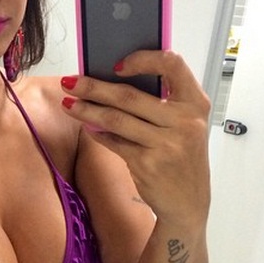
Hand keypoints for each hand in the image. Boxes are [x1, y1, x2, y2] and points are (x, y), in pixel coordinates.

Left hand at [61, 50, 210, 229]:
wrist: (189, 203)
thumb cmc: (182, 158)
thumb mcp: (184, 126)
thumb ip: (160, 104)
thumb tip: (111, 83)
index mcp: (195, 104)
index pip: (172, 65)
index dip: (142, 59)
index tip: (116, 65)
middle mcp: (184, 121)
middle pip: (129, 95)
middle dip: (93, 87)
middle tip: (70, 82)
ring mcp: (166, 143)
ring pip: (116, 119)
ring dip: (87, 110)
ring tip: (68, 103)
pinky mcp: (148, 164)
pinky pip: (114, 142)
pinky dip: (98, 133)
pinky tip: (87, 126)